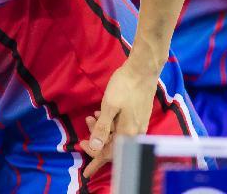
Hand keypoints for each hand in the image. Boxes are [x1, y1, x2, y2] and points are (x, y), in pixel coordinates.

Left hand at [79, 61, 156, 178]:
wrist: (143, 70)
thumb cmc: (125, 86)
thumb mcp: (109, 106)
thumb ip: (102, 128)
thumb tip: (95, 147)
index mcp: (127, 133)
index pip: (108, 153)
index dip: (94, 156)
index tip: (83, 153)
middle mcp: (136, 132)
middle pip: (114, 146)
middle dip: (97, 141)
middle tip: (84, 132)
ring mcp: (139, 124)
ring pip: (118, 135)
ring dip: (103, 130)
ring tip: (91, 117)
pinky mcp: (140, 116)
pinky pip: (123, 127)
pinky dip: (111, 124)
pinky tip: (102, 114)